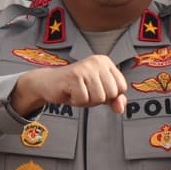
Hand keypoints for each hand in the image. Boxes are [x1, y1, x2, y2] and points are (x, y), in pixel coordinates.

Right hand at [7, 53, 126, 118]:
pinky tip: (70, 92)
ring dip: (86, 100)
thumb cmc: (74, 87)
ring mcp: (85, 68)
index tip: (96, 89)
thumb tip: (121, 108)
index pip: (122, 87)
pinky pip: (84, 99)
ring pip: (99, 98)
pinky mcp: (74, 76)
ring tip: (77, 91)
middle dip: (98, 99)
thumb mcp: (98, 93)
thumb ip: (114, 99)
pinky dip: (76, 101)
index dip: (109, 95)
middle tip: (85, 91)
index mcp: (105, 62)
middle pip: (112, 93)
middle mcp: (97, 62)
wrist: (48, 83)